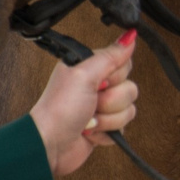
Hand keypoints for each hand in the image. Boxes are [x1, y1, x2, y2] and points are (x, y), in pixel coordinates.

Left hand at [28, 33, 137, 175]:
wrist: (50, 144)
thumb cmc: (59, 109)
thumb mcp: (84, 75)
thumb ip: (110, 55)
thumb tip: (130, 35)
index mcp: (91, 68)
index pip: (124, 64)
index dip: (115, 76)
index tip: (98, 82)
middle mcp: (97, 86)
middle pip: (129, 89)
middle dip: (110, 101)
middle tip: (90, 102)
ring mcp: (101, 108)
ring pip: (128, 110)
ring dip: (107, 119)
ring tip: (88, 120)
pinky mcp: (105, 128)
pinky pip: (123, 128)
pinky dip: (106, 133)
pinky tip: (91, 132)